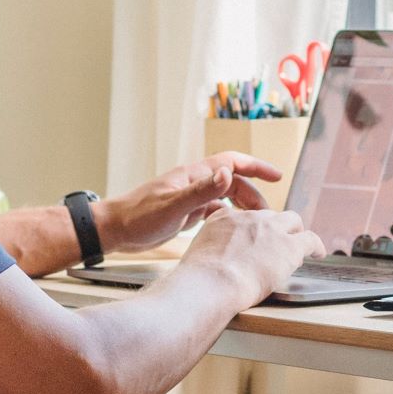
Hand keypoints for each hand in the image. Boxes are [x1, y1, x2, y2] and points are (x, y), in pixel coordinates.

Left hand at [99, 151, 281, 254]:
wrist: (115, 230)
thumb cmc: (138, 217)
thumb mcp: (172, 206)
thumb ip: (200, 191)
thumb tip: (226, 174)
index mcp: (193, 175)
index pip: (232, 162)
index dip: (256, 167)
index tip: (277, 176)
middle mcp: (194, 183)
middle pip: (233, 182)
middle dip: (254, 195)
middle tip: (267, 217)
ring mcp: (190, 197)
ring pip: (225, 197)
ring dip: (242, 207)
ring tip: (255, 225)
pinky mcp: (185, 212)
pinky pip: (214, 210)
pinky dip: (228, 217)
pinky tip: (234, 231)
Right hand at [178, 206, 325, 304]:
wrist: (211, 284)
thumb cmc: (199, 280)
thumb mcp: (196, 256)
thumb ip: (207, 253)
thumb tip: (207, 269)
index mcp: (225, 218)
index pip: (245, 217)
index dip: (254, 228)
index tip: (256, 238)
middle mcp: (249, 218)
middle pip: (270, 216)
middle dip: (276, 228)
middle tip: (279, 243)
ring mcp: (271, 230)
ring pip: (292, 222)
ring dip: (296, 233)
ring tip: (301, 245)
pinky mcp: (289, 246)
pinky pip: (310, 239)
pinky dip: (316, 246)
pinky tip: (319, 252)